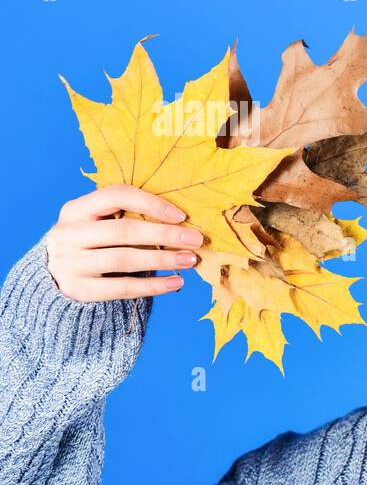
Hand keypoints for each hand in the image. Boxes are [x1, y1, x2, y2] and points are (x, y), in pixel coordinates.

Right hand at [46, 184, 202, 302]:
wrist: (51, 278)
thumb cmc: (89, 245)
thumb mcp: (96, 224)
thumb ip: (125, 218)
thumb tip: (181, 222)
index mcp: (74, 210)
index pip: (116, 195)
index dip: (151, 203)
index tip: (181, 215)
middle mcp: (68, 234)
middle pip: (124, 230)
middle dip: (165, 235)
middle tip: (196, 239)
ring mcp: (69, 263)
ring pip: (124, 259)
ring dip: (163, 259)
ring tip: (190, 260)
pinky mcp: (78, 289)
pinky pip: (122, 287)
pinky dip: (153, 285)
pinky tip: (176, 282)